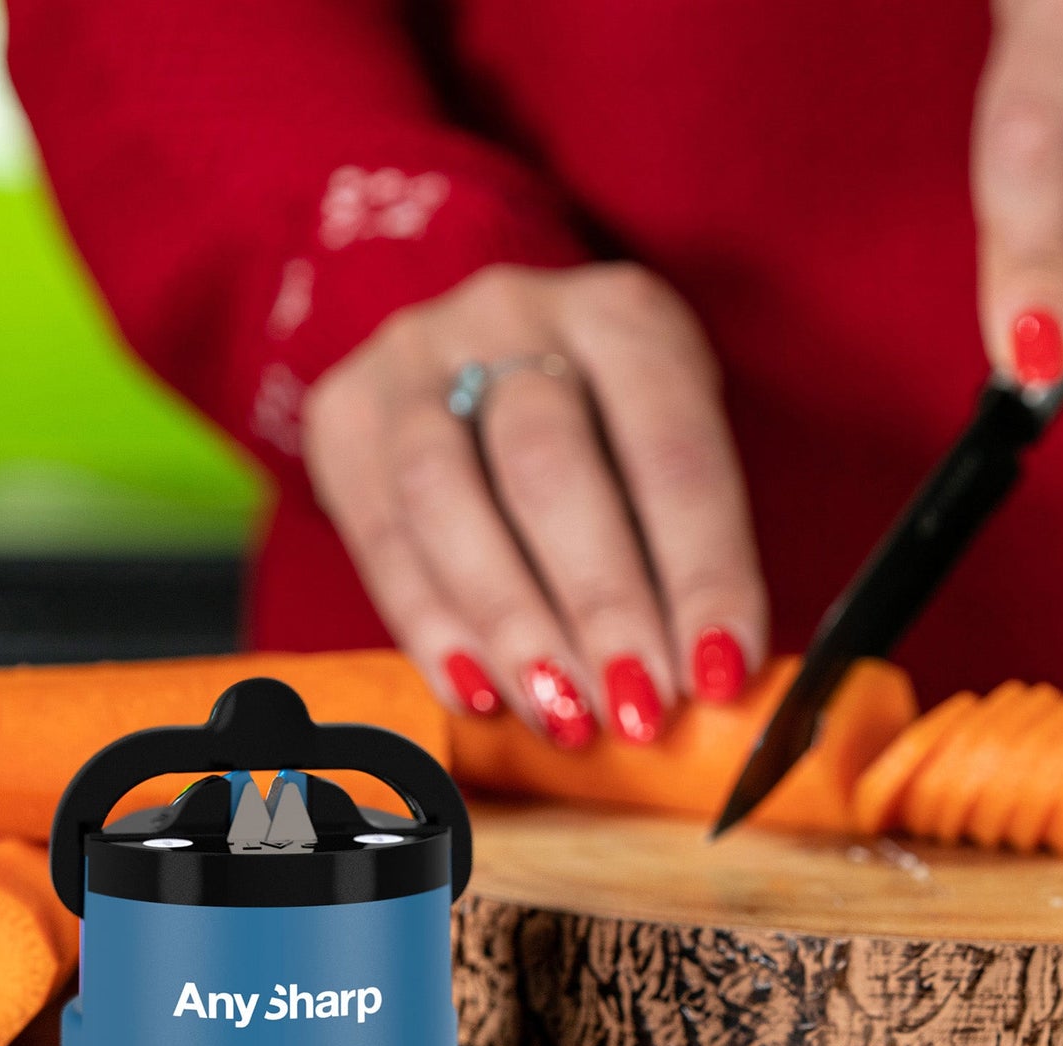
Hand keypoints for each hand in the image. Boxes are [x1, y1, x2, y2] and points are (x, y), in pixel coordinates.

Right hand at [302, 263, 766, 745]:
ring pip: (443, 496)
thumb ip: (684, 549)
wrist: (483, 357)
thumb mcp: (664, 452)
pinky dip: (432, 629)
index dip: (700, 568)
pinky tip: (478, 693)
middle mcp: (508, 315)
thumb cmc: (606, 431)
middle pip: (544, 463)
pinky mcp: (344, 418)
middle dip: (597, 602)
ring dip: (508, 623)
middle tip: (633, 706)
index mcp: (621, 314)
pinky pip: (380, 538)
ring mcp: (411, 360)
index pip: (670, 445)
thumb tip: (711, 682)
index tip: (718, 673)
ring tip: (558, 714)